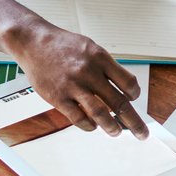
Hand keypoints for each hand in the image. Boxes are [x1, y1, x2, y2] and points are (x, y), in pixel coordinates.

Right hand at [7, 20, 147, 138]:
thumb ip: (105, 67)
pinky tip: (93, 126)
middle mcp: (88, 72)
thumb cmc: (63, 46)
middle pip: (119, 102)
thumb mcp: (89, 48)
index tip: (133, 100)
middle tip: (142, 133)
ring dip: (112, 127)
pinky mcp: (58, 97)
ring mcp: (73, 86)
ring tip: (116, 132)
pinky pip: (78, 118)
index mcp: (100, 58)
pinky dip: (89, 125)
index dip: (134, 95)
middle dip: (134, 122)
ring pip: (100, 113)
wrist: (34, 42)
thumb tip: (121, 90)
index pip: (128, 82)